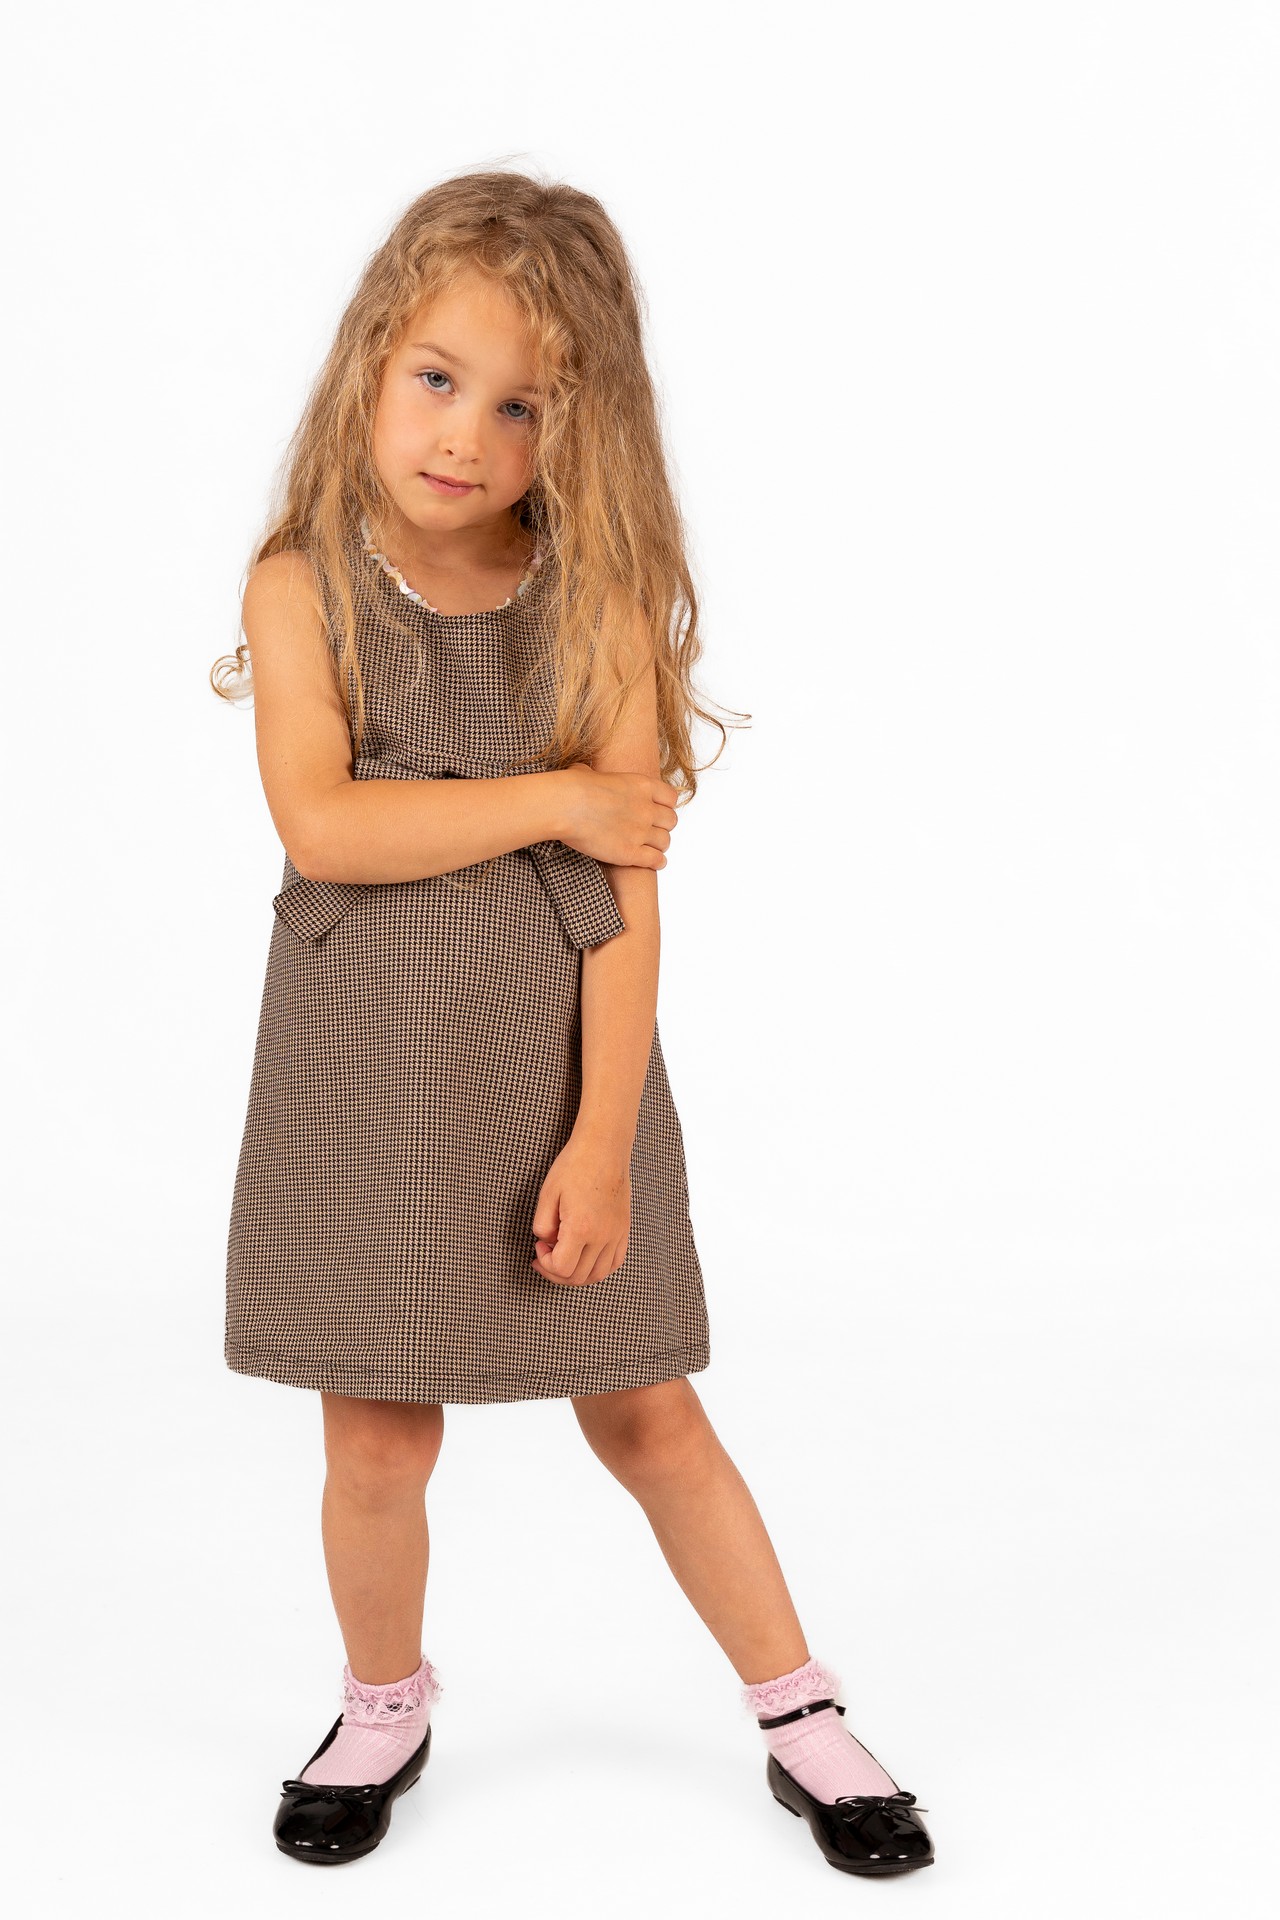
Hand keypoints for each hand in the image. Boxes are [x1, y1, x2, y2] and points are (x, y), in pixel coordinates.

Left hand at [530, 1134, 630, 1285]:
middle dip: (556, 1272)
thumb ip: (542, 1226)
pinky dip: (598, 1268)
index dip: (544, 1263)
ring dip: (576, 1275)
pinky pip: (614, 1262)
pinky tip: (585, 1258)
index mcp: (581, 1228)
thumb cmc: (575, 1166)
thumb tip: (547, 1243)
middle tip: (545, 1256)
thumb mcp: (547, 1194)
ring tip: (564, 1260)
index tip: (539, 1246)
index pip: (562, 1268)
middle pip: (578, 1276)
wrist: (603, 1148)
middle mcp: (602, 1236)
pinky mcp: (623, 1229)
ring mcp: (616, 1234)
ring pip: (597, 1274)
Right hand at [555, 763, 677, 869]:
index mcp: (642, 785)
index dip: (665, 806)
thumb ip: (598, 777)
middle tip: (651, 830)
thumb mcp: (590, 772)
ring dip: (658, 845)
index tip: (658, 811)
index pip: (671, 798)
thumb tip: (584, 773)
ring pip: (665, 842)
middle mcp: (646, 808)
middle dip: (662, 826)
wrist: (564, 806)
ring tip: (650, 847)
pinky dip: (657, 862)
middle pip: (671, 821)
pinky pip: (656, 861)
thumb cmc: (572, 787)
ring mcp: (640, 832)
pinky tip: (653, 862)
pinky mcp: (630, 853)